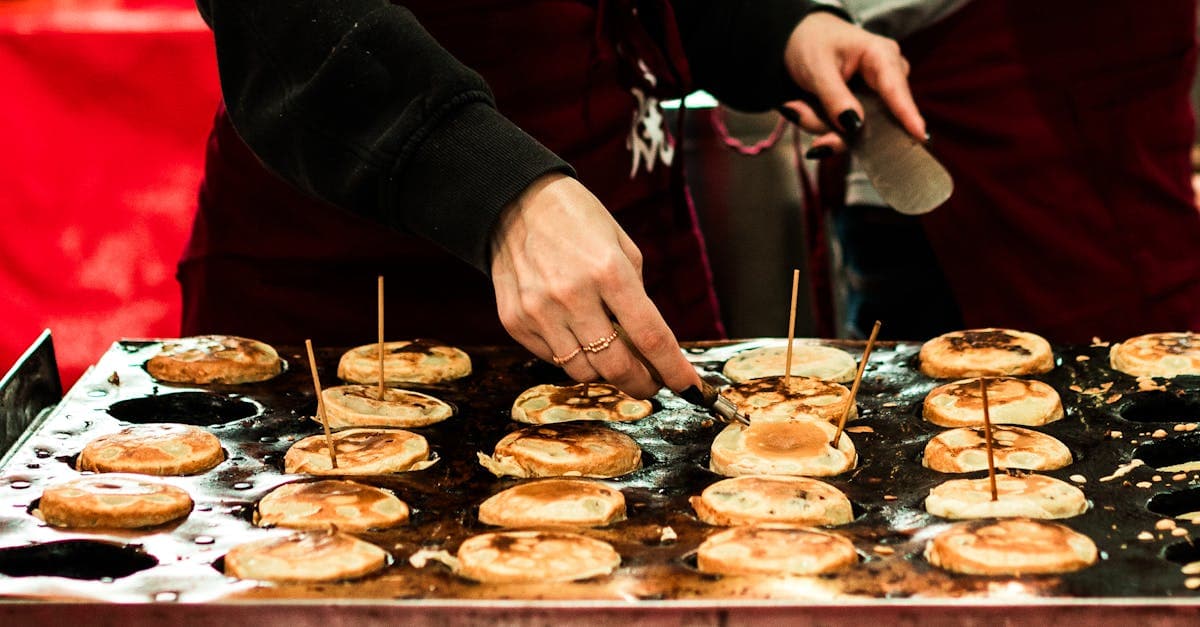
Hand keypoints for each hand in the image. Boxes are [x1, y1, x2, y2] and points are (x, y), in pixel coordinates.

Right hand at [489, 173, 700, 397]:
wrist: (515, 201)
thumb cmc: (577, 220)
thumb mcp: (622, 246)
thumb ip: (637, 297)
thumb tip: (648, 347)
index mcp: (609, 271)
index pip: (650, 337)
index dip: (673, 369)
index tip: (688, 386)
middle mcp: (572, 295)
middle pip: (617, 366)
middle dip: (642, 383)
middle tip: (652, 382)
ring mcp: (539, 312)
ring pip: (583, 372)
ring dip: (605, 372)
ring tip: (611, 355)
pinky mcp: (515, 321)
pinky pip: (552, 358)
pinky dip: (571, 356)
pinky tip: (576, 335)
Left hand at [780, 11, 925, 154]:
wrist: (802, 39)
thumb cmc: (812, 44)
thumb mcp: (817, 69)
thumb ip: (834, 98)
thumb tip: (855, 125)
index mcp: (881, 56)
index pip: (896, 89)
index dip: (907, 115)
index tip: (920, 136)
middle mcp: (889, 76)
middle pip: (876, 118)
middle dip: (836, 126)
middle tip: (797, 112)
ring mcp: (879, 94)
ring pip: (859, 128)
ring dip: (823, 125)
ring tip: (797, 106)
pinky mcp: (867, 108)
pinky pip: (849, 129)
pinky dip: (823, 124)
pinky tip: (803, 108)